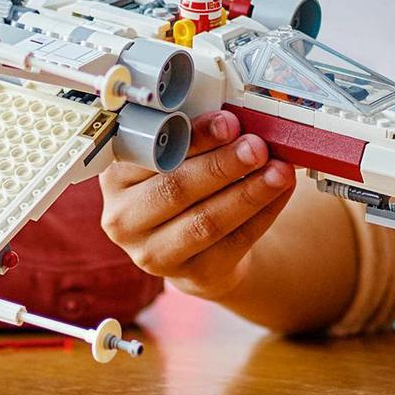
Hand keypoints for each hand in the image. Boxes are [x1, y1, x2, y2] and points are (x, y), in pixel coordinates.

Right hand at [96, 109, 294, 299]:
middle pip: (177, 189)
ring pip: (206, 221)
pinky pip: (233, 244)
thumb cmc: (180, 186)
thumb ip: (190, 139)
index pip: (152, 154)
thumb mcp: (169, 160)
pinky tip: (279, 193)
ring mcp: (154, 253)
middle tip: (257, 146)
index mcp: (115, 177)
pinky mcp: (191, 275)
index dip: (193, 138)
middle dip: (223, 164)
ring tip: (278, 171)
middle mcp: (124, 218)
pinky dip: (262, 215)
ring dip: (248, 192)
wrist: (192, 247)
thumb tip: (235, 119)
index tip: (227, 122)